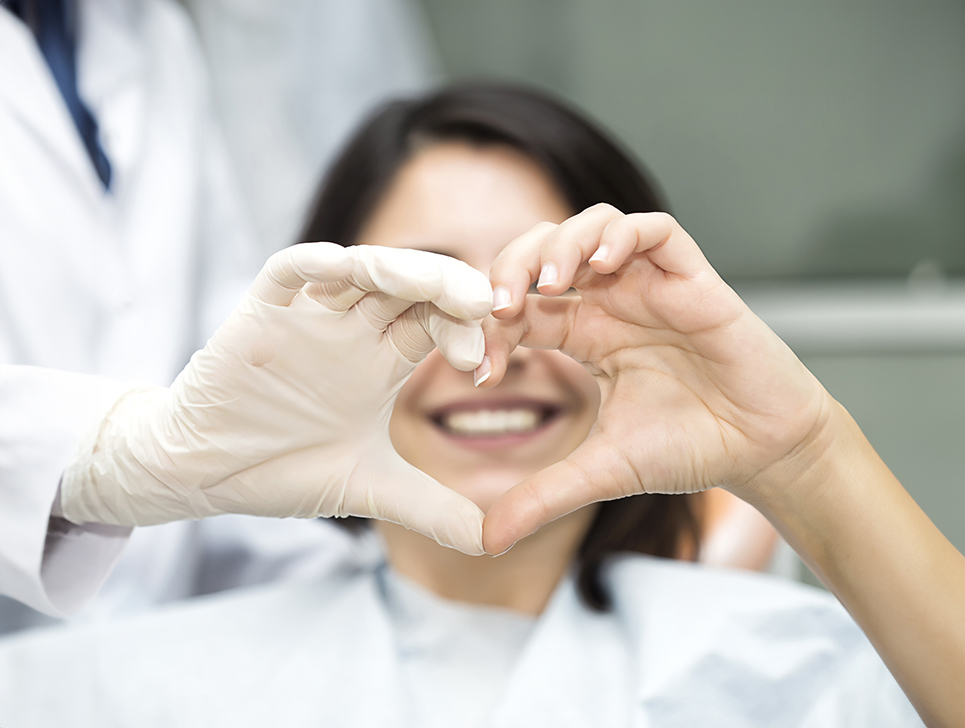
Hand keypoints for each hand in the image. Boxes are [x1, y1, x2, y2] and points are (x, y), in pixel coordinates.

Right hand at [61, 243, 492, 554]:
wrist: (204, 472)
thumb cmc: (282, 469)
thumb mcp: (369, 489)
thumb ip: (432, 509)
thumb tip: (495, 543)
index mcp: (383, 360)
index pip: (437, 324)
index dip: (466, 333)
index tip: (483, 365)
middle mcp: (353, 329)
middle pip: (411, 288)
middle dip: (448, 289)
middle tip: (483, 305)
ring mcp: (309, 316)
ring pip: (361, 270)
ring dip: (399, 268)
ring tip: (435, 285)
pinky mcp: (261, 312)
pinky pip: (288, 272)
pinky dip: (314, 265)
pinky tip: (343, 267)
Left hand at [480, 205, 832, 554]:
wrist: (762, 449)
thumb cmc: (689, 448)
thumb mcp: (601, 471)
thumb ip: (544, 496)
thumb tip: (486, 541)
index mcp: (584, 336)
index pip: (520, 308)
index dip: (490, 327)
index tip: (481, 369)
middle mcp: (612, 303)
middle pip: (544, 252)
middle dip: (511, 267)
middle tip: (498, 305)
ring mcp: (650, 286)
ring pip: (592, 227)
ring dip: (561, 245)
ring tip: (548, 284)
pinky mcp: (692, 279)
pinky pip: (654, 230)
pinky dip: (621, 235)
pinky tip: (602, 265)